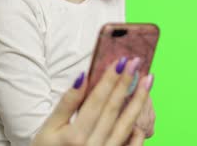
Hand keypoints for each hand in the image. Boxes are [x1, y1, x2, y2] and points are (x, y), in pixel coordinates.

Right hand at [31, 59, 153, 145]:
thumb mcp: (49, 127)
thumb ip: (66, 103)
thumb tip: (82, 78)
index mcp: (76, 135)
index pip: (97, 100)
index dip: (110, 80)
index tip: (120, 61)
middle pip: (113, 109)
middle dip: (126, 84)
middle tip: (136, 63)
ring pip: (126, 125)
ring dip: (139, 101)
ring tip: (147, 81)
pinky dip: (139, 132)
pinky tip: (144, 113)